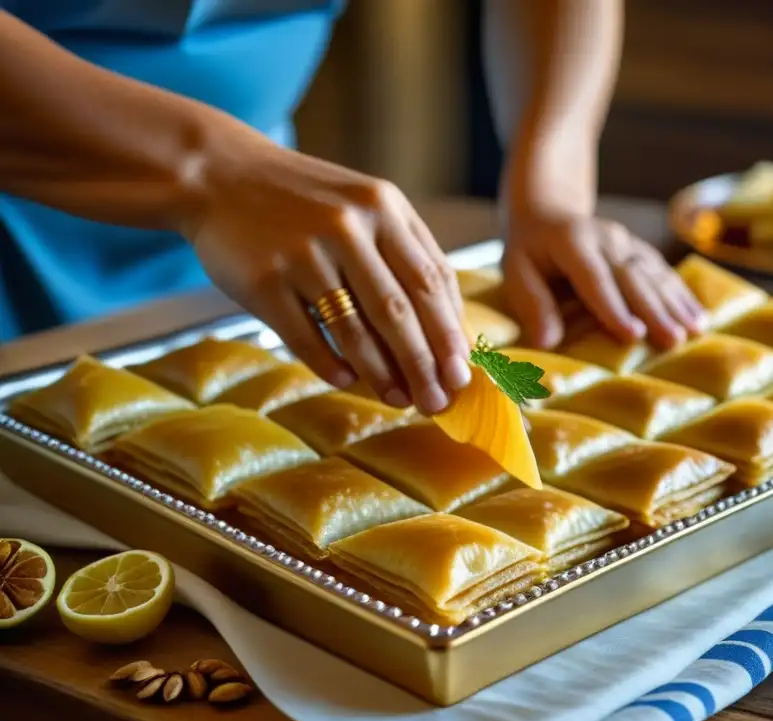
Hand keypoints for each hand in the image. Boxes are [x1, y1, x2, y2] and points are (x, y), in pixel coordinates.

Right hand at [180, 127, 469, 413]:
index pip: (432, 280)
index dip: (450, 333)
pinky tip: (347, 381)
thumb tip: (447, 327)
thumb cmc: (303, 199)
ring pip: (356, 329)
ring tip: (400, 399)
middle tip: (439, 400)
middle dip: (426, 364)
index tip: (462, 372)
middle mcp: (348, 226)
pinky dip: (331, 364)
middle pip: (401, 310)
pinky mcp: (265, 280)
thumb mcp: (364, 205)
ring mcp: (304, 253)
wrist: (217, 174)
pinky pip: (306, 336)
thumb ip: (406, 252)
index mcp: (383, 207)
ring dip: (383, 374)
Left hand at [501, 212, 706, 349]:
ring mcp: (627, 242)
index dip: (614, 306)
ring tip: (696, 330)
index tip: (632, 335)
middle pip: (633, 276)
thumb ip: (532, 305)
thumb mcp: (517, 272)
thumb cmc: (531, 253)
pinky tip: (700, 316)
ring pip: (655, 274)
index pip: (595, 277)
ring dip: (677, 303)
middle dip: (655, 310)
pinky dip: (683, 295)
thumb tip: (547, 344)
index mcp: (572, 241)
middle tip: (674, 340)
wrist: (549, 213)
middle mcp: (606, 238)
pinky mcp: (641, 250)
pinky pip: (664, 273)